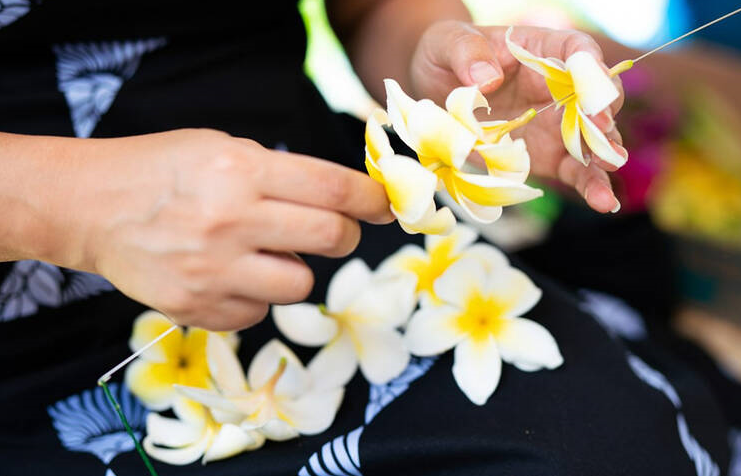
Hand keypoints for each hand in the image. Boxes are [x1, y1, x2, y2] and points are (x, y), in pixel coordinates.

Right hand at [59, 129, 392, 330]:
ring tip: (263, 252)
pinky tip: (228, 274)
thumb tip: (343, 201)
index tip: (385, 206)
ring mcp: (213, 271)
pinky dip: (256, 294)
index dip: (372, 199)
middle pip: (331, 237)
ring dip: (296, 268)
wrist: (92, 208)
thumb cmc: (164, 170)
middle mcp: (231, 221)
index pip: (334, 189)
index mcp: (242, 171)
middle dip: (346, 235)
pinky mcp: (197, 308)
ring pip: (302, 284)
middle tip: (335, 231)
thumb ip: (280, 174)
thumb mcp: (222, 149)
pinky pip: (260, 310)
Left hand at [410, 21, 625, 212]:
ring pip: (593, 140)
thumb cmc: (447, 56)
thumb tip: (487, 78)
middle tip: (601, 132)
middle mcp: (560, 88)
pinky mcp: (548, 155)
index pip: (579, 53)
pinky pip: (574, 170)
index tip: (593, 90)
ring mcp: (557, 124)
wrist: (435, 89)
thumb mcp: (448, 43)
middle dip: (602, 117)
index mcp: (543, 50)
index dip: (592, 70)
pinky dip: (589, 185)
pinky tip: (603, 201)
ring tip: (608, 178)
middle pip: (596, 100)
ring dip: (604, 159)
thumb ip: (467, 53)